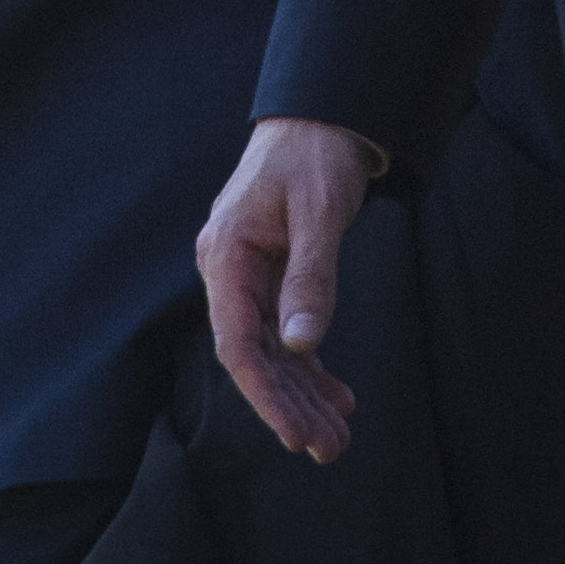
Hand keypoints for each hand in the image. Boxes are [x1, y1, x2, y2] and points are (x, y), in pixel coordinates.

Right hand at [194, 116, 373, 462]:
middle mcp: (229, 271)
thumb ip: (310, 277)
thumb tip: (302, 346)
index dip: (265, 394)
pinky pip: (285, 333)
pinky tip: (336, 397)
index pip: (237, 343)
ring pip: (271, 351)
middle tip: (331, 449)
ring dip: (303, 394)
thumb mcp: (320, 212)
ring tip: (337, 437)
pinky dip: (310, 367)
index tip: (295, 433)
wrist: (320, 114)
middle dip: (290, 406)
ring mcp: (248, 276)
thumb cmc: (315, 154)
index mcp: (226, 253)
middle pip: (255, 356)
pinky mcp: (271, 276)